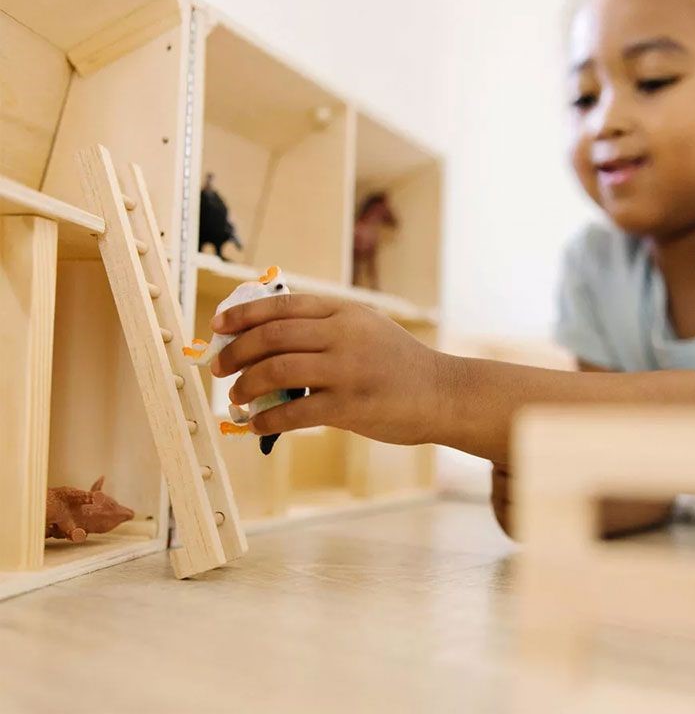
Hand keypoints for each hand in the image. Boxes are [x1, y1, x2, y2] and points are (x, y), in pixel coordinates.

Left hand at [209, 294, 445, 444]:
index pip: (280, 306)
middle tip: (218, 367)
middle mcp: (343, 334)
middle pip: (271, 336)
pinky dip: (267, 419)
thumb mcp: (365, 327)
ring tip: (236, 396)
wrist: (440, 392)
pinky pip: (294, 413)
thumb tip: (266, 338)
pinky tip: (257, 424)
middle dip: (235, 352)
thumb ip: (324, 326)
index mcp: (343, 311)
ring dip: (246, 385)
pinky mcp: (350, 406)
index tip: (218, 326)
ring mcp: (347, 369)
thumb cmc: (397, 362)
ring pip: (276, 371)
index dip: (242, 315)